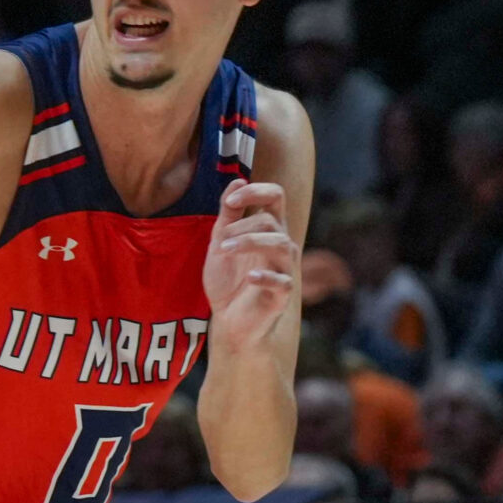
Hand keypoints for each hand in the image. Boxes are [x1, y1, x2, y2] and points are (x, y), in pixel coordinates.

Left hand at [203, 180, 296, 355]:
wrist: (228, 321)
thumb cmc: (228, 280)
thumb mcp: (220, 244)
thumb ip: (228, 215)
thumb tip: (237, 180)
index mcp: (267, 229)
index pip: (276, 196)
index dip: (256, 191)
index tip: (230, 201)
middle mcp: (281, 245)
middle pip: (271, 221)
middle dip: (241, 227)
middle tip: (219, 243)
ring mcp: (284, 269)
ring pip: (280, 244)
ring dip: (249, 243)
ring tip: (223, 251)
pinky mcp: (282, 295)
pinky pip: (282, 281)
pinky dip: (265, 276)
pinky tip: (249, 276)